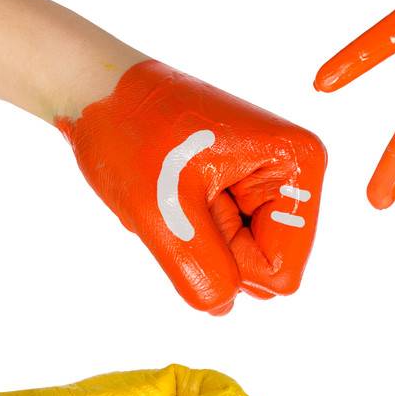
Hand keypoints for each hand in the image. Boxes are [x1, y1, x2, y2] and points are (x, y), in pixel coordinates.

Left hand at [56, 61, 325, 313]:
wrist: (95, 89)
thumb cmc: (127, 132)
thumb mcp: (160, 212)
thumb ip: (203, 273)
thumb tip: (223, 307)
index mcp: (299, 165)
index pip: (281, 271)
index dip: (228, 255)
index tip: (194, 200)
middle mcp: (298, 173)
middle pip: (268, 267)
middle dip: (216, 245)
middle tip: (180, 194)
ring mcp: (272, 182)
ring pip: (245, 260)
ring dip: (201, 239)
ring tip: (176, 190)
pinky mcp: (248, 189)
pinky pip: (229, 244)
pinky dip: (194, 230)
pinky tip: (176, 192)